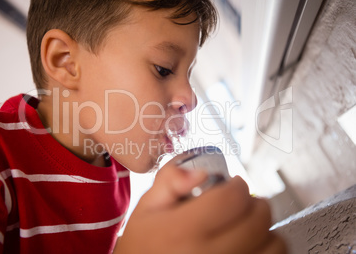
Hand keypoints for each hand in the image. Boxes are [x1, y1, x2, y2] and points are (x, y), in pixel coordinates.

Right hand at [114, 162, 285, 253]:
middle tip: (241, 202)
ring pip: (274, 243)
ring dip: (265, 229)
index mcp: (183, 231)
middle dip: (254, 202)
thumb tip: (201, 172)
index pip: (232, 198)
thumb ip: (170, 180)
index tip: (233, 184)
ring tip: (245, 226)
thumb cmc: (145, 246)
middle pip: (259, 219)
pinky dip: (267, 248)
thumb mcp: (146, 209)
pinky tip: (249, 245)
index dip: (238, 185)